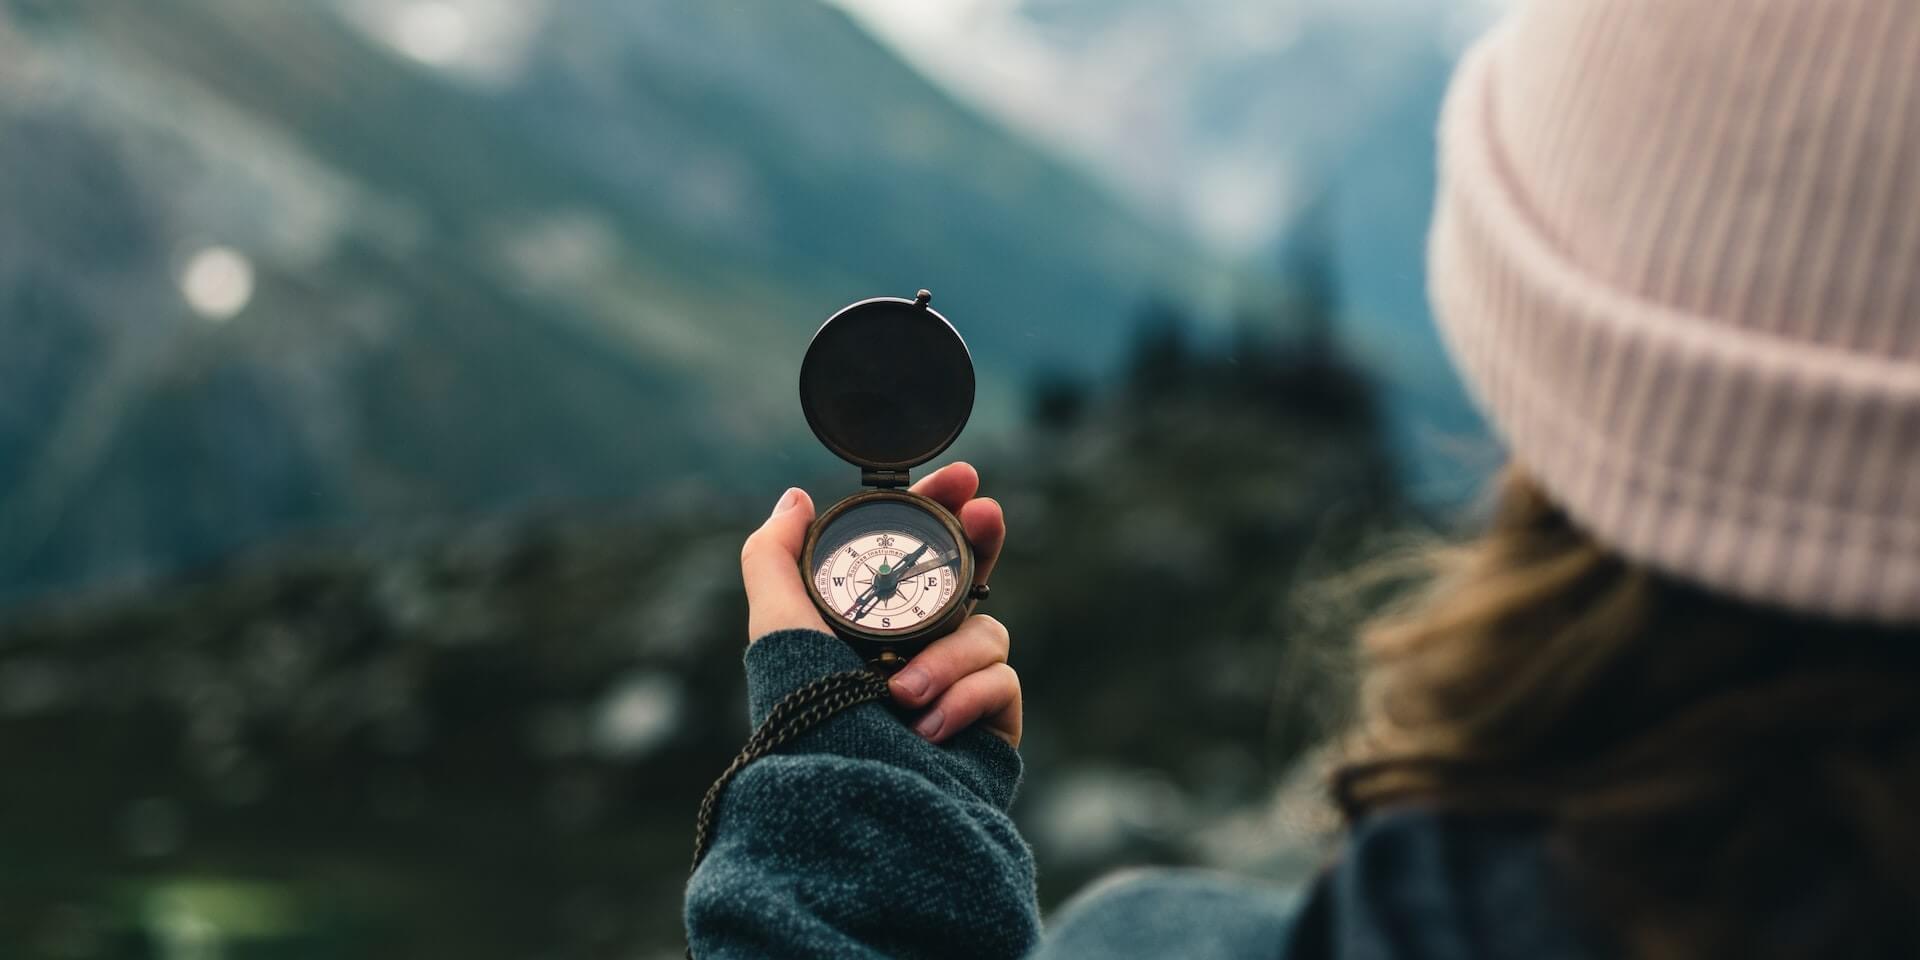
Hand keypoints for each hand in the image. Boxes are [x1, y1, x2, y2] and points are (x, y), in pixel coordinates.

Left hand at [739, 461, 1019, 745]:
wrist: (850, 802)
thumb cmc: (808, 718)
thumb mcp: (776, 627)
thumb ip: (774, 556)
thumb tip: (795, 498)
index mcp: (872, 625)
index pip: (917, 554)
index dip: (942, 510)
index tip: (961, 476)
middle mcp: (917, 651)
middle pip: (970, 578)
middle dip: (981, 540)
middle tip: (987, 512)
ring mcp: (957, 688)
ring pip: (985, 631)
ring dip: (946, 656)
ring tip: (902, 695)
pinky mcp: (990, 725)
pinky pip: (1001, 681)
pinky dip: (964, 698)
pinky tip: (928, 728)